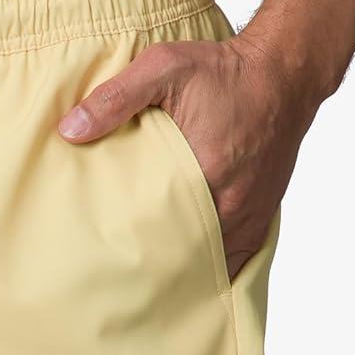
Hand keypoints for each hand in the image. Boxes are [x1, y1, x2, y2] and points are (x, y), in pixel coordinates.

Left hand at [58, 34, 318, 277]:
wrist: (285, 72)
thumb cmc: (224, 70)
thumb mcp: (164, 67)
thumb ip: (115, 98)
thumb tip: (69, 129)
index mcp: (206, 174)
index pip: (160, 231)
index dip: (133, 250)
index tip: (106, 260)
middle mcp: (233, 204)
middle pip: (185, 255)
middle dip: (154, 268)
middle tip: (119, 282)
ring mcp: (251, 215)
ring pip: (211, 263)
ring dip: (182, 271)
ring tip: (148, 286)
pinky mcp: (262, 216)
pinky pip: (236, 259)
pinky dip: (212, 269)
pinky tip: (187, 277)